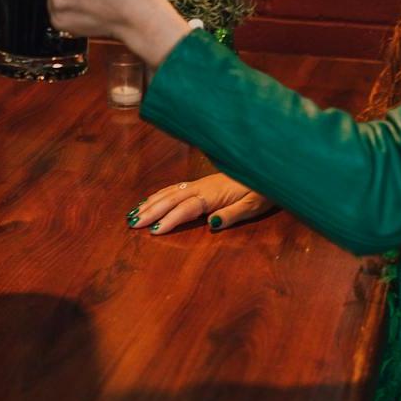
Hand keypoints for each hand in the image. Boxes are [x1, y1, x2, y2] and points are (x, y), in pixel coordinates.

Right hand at [128, 174, 276, 234]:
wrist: (267, 170)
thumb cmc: (262, 191)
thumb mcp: (252, 207)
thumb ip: (231, 215)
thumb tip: (210, 223)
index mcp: (213, 195)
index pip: (186, 208)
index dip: (169, 219)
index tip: (153, 230)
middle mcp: (202, 187)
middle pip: (171, 199)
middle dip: (151, 211)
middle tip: (133, 223)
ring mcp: (200, 184)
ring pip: (170, 192)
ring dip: (151, 203)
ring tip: (134, 214)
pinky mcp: (201, 183)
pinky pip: (174, 188)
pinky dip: (159, 194)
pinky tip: (150, 200)